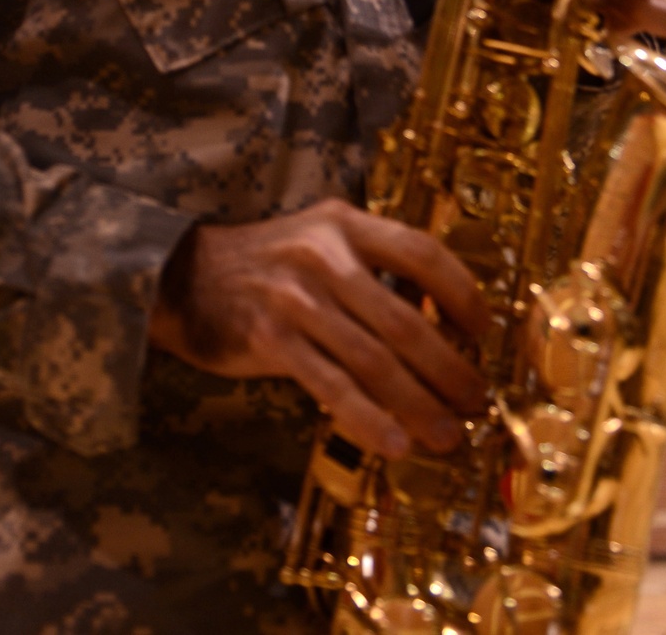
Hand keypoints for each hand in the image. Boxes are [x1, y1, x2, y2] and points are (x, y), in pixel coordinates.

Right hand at [148, 198, 487, 461]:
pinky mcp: (268, 337)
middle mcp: (323, 255)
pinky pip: (331, 386)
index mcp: (343, 223)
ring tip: (447, 434)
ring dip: (419, 403)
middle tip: (474, 399)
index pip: (421, 253)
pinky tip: (395, 442)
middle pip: (404, 319)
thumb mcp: (320, 239)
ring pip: (374, 360)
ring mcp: (294, 297)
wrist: (182, 275)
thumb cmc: (266, 264)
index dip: (461, 294)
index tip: (482, 331)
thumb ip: (372, 266)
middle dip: (449, 368)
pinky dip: (368, 419)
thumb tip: (441, 320)